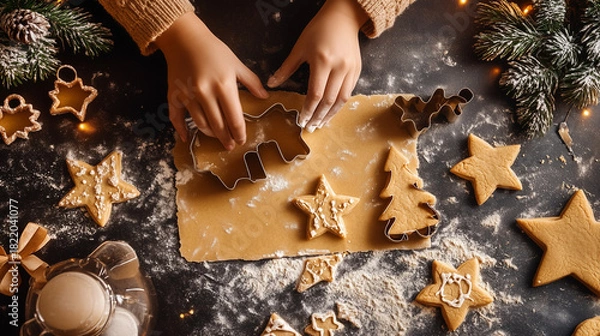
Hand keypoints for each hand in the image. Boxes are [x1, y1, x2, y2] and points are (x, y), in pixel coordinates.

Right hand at [155, 13, 268, 149]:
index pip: (234, 118)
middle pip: (217, 125)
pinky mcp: (174, 95)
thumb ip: (251, 82)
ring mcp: (188, 96)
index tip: (242, 140)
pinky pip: (176, 117)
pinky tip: (186, 138)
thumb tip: (265, 97)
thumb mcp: (236, 64)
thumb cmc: (214, 50)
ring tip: (217, 137)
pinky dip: (181, 129)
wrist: (184, 38)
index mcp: (224, 86)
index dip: (239, 133)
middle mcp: (205, 94)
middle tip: (230, 145)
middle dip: (226, 138)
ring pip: (200, 124)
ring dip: (210, 134)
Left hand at [267, 0, 367, 131]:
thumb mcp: (299, 48)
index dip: (308, 110)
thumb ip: (286, 68)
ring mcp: (350, 70)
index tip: (301, 120)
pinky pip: (349, 93)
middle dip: (318, 116)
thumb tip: (271, 84)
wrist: (343, 18)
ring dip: (330, 115)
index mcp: (322, 61)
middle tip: (310, 128)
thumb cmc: (319, 30)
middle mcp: (339, 68)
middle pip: (329, 100)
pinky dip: (340, 105)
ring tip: (321, 124)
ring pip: (341, 100)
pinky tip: (332, 111)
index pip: (315, 94)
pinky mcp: (357, 70)